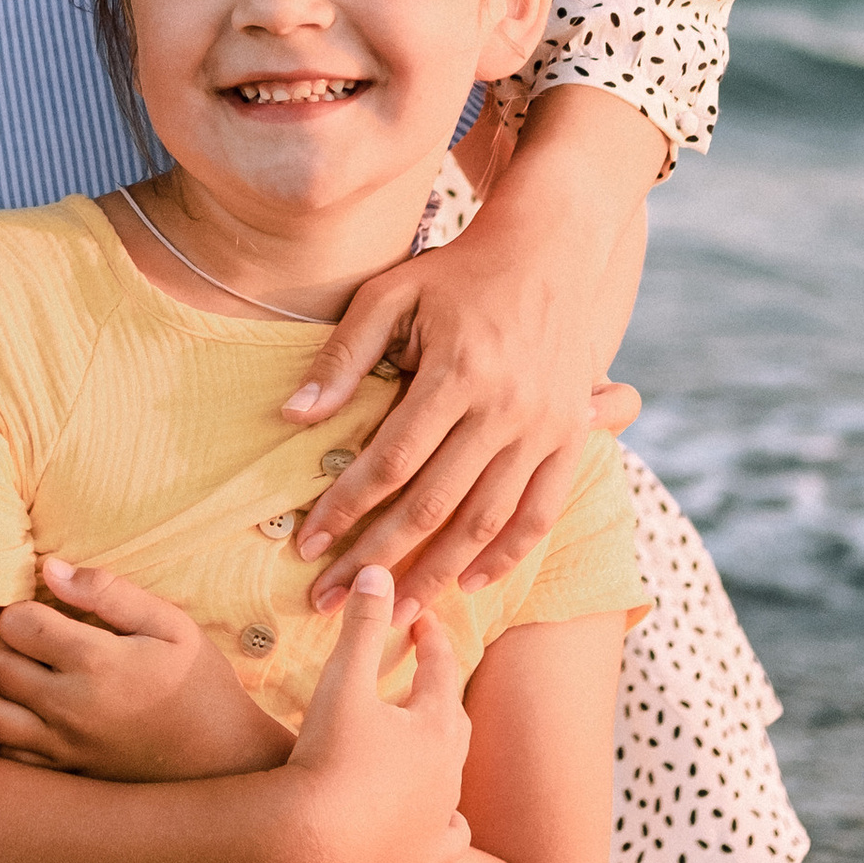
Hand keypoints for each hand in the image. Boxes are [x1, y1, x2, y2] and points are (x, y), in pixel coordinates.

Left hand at [0, 560, 291, 781]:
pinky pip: (7, 755)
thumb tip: (49, 569)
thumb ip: (108, 592)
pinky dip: (6, 732)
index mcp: (97, 662)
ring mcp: (65, 748)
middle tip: (29, 641)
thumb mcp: (170, 624)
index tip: (43, 613)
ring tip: (24, 676)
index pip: (16, 624)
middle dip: (3, 644)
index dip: (21, 610)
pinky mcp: (65, 776)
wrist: (225, 758)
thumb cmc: (198, 682)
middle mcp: (72, 708)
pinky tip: (30, 714)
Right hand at [284, 565, 470, 862]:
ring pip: (453, 775)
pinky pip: (450, 836)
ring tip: (422, 740)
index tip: (423, 621)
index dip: (431, 640)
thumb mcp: (343, 679)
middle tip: (424, 673)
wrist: (312, 838)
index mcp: (435, 723)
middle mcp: (448, 769)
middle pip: (453, 720)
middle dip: (439, 692)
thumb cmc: (329, 753)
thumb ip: (363, 625)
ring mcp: (439, 815)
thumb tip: (378, 571)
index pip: (440, 668)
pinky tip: (440, 820)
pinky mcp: (425, 856)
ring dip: (439, 752)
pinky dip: (447, 823)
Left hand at [285, 85, 664, 610]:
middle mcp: (505, 408)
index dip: (345, 509)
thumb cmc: (457, 271)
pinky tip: (467, 582)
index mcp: (457, 372)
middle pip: (433, 504)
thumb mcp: (391, 294)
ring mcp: (544, 428)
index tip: (305, 546)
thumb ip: (343, 356)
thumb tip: (294, 416)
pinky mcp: (570, 438)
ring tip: (392, 613)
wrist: (551, 249)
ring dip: (435, 575)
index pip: (390, 461)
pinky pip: (539, 513)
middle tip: (330, 599)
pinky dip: (505, 555)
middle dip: (375, 558)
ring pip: (485, 522)